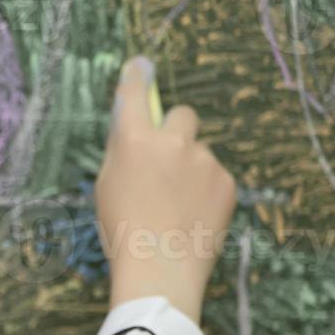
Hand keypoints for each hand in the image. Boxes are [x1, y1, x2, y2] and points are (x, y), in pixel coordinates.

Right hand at [94, 56, 237, 323]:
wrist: (162, 268)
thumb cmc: (123, 231)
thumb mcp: (107, 187)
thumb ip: (122, 154)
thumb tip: (133, 134)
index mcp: (134, 141)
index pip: (134, 94)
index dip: (137, 78)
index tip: (140, 67)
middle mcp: (172, 142)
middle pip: (182, 115)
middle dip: (176, 131)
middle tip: (168, 162)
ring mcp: (203, 160)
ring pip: (199, 152)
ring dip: (191, 168)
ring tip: (178, 206)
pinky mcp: (227, 181)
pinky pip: (215, 176)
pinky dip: (206, 190)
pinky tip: (193, 216)